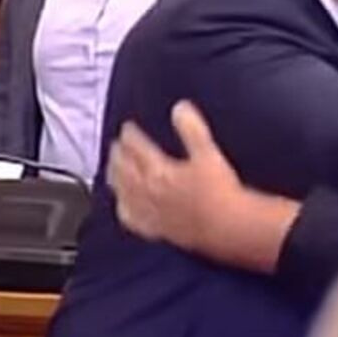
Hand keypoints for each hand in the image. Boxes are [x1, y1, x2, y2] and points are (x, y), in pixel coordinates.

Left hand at [109, 101, 301, 271]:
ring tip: (112, 171)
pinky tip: (122, 206)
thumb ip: (192, 130)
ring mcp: (149, 211)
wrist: (225, 225)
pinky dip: (123, 208)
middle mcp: (148, 191)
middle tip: (116, 145)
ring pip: (123, 192)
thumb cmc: (219, 191)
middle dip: (118, 155)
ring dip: (115, 179)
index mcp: (159, 170)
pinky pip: (131, 217)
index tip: (128, 128)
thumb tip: (180, 108)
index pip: (137, 148)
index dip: (131, 135)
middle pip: (124, 170)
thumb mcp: (209, 153)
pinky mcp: (155, 228)